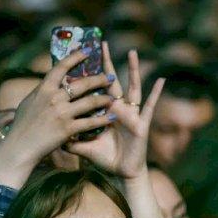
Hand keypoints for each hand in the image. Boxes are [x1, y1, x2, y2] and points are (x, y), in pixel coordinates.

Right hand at [0, 50, 114, 169]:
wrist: (20, 146)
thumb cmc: (22, 125)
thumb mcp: (29, 102)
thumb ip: (42, 92)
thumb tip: (50, 83)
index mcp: (43, 89)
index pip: (61, 67)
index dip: (75, 57)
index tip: (88, 51)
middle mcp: (54, 98)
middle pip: (82, 84)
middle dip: (99, 79)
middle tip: (110, 77)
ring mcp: (62, 113)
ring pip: (90, 102)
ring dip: (104, 99)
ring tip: (113, 98)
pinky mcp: (68, 129)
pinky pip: (90, 122)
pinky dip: (103, 119)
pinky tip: (112, 117)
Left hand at [68, 44, 164, 179]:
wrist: (123, 173)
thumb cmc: (107, 159)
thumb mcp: (85, 148)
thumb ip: (72, 142)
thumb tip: (55, 138)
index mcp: (105, 112)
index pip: (96, 89)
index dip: (89, 76)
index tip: (81, 59)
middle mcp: (118, 109)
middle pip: (112, 82)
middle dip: (107, 64)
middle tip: (102, 44)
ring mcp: (131, 114)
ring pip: (132, 88)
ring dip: (133, 70)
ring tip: (133, 52)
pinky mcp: (141, 123)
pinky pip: (149, 106)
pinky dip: (156, 93)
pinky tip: (161, 79)